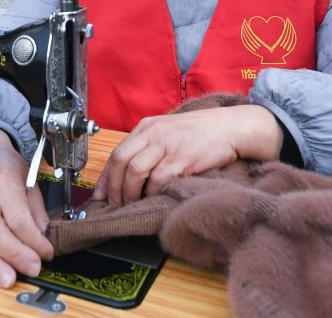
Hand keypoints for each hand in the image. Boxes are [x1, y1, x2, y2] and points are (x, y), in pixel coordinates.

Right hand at [0, 127, 53, 287]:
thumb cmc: (10, 170)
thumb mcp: (31, 181)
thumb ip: (36, 211)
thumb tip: (42, 240)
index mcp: (3, 182)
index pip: (17, 217)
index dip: (33, 240)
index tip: (47, 253)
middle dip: (13, 255)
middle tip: (31, 270)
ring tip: (7, 280)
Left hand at [92, 105, 282, 204]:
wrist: (230, 127)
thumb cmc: (200, 132)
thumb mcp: (168, 130)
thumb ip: (149, 145)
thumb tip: (129, 171)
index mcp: (147, 127)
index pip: (117, 152)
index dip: (106, 177)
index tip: (101, 194)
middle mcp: (154, 134)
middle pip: (121, 161)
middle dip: (115, 187)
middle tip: (115, 203)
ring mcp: (168, 146)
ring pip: (136, 172)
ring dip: (131, 193)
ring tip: (132, 204)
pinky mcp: (183, 159)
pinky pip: (159, 180)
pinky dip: (153, 193)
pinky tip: (154, 199)